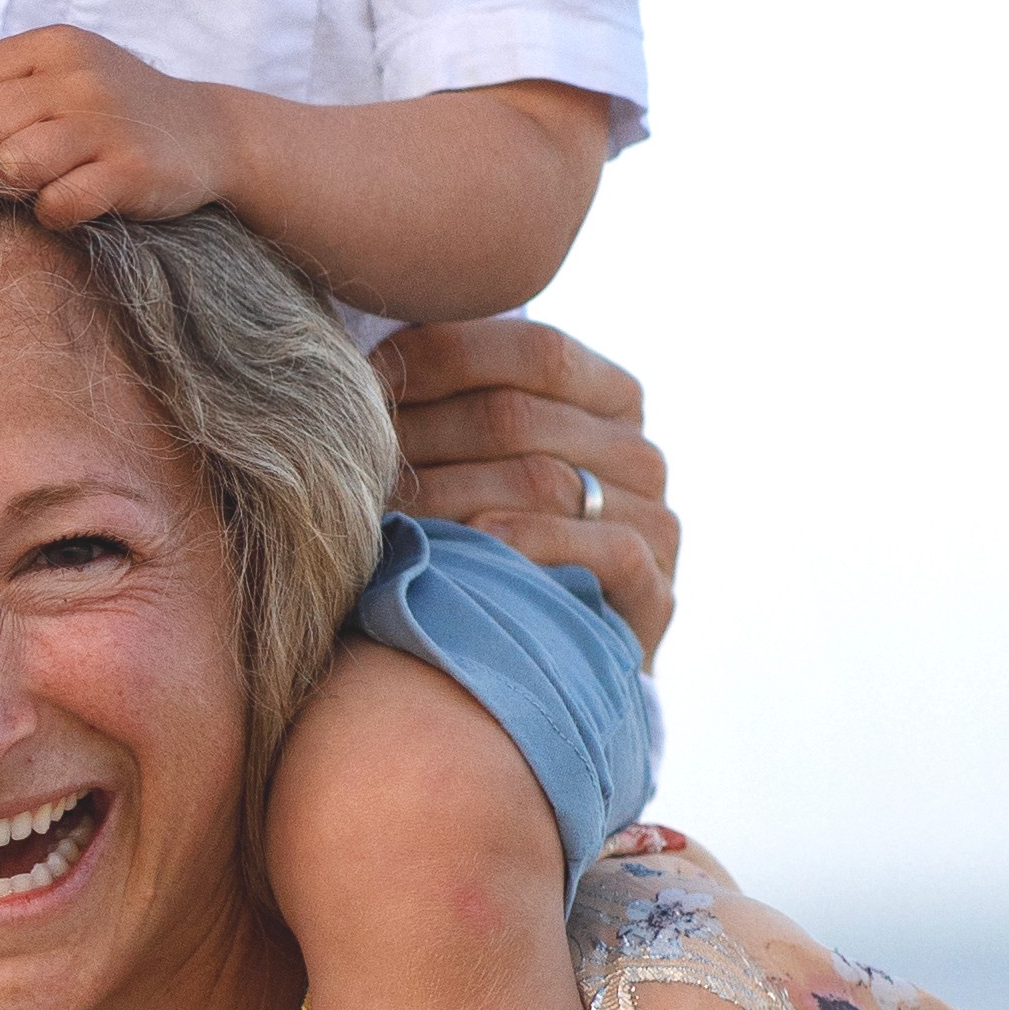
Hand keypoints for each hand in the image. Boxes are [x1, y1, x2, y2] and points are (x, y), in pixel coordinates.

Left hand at [0, 27, 230, 229]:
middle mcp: (80, 77)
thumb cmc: (116, 105)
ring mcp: (106, 124)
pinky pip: (56, 205)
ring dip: (19, 185)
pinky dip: (54, 213)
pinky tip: (75, 201)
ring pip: (12, 165)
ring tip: (46, 181)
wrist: (209, 131)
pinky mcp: (130, 172)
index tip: (2, 132)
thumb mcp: (63, 69)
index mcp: (56, 45)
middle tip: (27, 162)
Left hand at [371, 317, 676, 661]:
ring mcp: (656, 522)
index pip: (535, 348)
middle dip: (422, 432)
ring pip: (542, 482)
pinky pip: (594, 551)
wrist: (545, 661)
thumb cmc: (490, 545)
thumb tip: (368, 348)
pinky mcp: (654, 593)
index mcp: (610, 398)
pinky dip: (521, 546)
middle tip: (352, 455)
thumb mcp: (483, 460)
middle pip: (519, 417)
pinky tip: (463, 551)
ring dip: (446, 493)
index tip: (366, 378)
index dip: (445, 355)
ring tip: (379, 509)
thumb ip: (456, 399)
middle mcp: (640, 454)